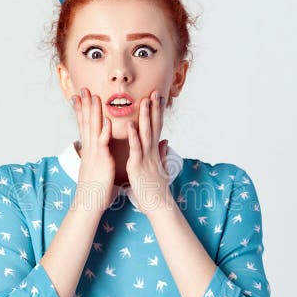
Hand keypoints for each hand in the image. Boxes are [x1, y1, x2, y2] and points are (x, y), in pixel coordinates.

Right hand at [70, 87, 114, 212]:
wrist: (89, 203)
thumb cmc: (95, 188)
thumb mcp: (96, 167)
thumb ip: (97, 155)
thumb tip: (97, 149)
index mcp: (90, 149)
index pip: (85, 125)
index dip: (82, 110)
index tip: (80, 96)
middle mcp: (90, 149)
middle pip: (87, 122)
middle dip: (85, 105)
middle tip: (83, 89)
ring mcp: (95, 154)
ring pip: (94, 129)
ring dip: (94, 113)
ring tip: (94, 97)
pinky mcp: (101, 162)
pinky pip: (103, 145)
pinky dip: (105, 133)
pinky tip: (107, 122)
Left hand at [126, 90, 170, 215]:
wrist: (157, 204)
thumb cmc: (156, 188)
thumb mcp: (160, 168)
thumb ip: (162, 153)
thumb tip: (166, 142)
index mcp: (154, 151)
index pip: (156, 127)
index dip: (157, 112)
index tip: (157, 98)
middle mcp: (152, 151)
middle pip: (153, 126)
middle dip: (154, 109)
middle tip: (154, 92)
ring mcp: (146, 157)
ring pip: (146, 133)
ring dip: (145, 117)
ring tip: (144, 101)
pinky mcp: (139, 165)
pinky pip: (136, 149)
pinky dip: (133, 136)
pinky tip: (130, 125)